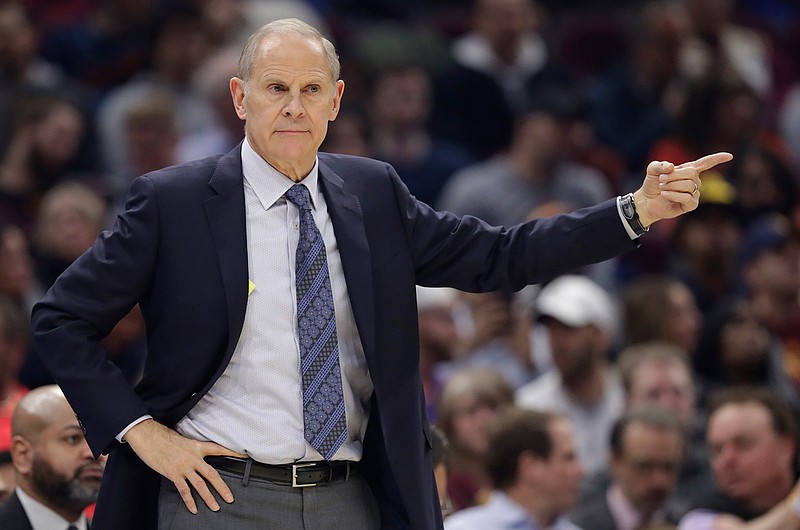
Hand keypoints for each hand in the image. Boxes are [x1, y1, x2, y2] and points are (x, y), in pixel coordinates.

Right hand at [123, 419, 246, 513]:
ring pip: (200, 485)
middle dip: (222, 487)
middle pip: (212, 474)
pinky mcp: (173, 474)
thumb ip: (192, 449)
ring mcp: (184, 467)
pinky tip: (194, 509)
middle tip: (230, 498)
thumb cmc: (165, 438)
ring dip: (209, 497)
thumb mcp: (184, 440)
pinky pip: (184, 490)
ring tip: (216, 507)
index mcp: (198, 447)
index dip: (233, 453)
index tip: (245, 456)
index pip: (219, 449)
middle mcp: (194, 457)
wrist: (149, 437)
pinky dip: (189, 501)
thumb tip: (198, 457)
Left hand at [633, 152, 732, 226]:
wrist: (647, 201)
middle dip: (674, 176)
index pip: (706, 163)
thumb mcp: (652, 170)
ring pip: (689, 185)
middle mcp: (695, 181)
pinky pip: (687, 197)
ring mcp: (694, 193)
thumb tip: (671, 167)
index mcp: (689, 170)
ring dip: (672, 186)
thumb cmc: (652, 184)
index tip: (730, 156)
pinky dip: (674, 195)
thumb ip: (659, 165)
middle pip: (692, 173)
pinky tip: (665, 195)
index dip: (717, 159)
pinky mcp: (691, 205)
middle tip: (661, 180)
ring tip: (662, 188)